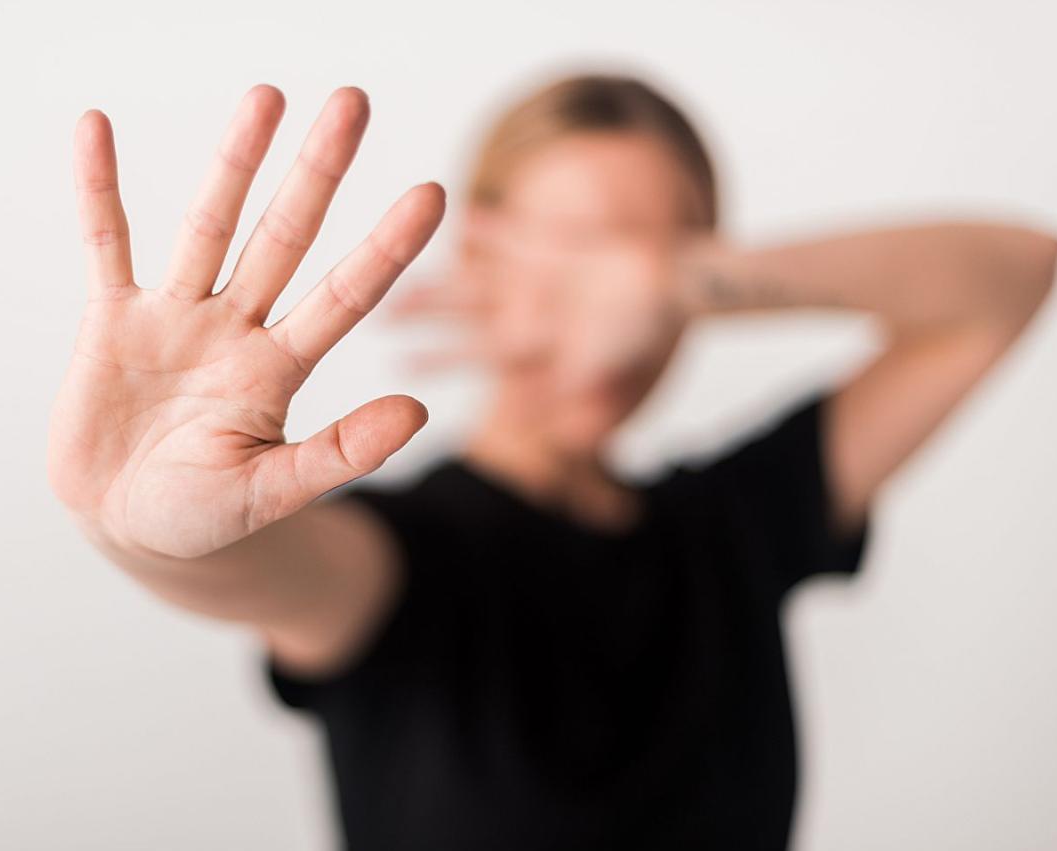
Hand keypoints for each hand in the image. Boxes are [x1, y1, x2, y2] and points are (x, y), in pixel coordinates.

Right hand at [47, 86, 444, 558]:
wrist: (127, 525)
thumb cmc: (202, 515)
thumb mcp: (269, 493)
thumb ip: (337, 453)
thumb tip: (420, 412)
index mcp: (279, 370)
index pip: (344, 298)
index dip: (386, 249)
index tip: (433, 193)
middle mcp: (235, 329)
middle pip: (284, 238)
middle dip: (318, 173)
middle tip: (353, 102)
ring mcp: (175, 317)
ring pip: (209, 226)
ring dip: (234, 162)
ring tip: (266, 97)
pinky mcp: (114, 320)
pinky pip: (105, 243)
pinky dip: (98, 190)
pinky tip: (95, 129)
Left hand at [389, 210, 691, 389]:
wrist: (676, 285)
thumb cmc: (641, 332)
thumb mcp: (596, 369)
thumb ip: (562, 396)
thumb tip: (527, 427)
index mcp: (533, 342)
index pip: (472, 352)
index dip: (435, 358)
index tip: (396, 361)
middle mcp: (527, 310)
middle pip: (463, 311)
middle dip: (425, 310)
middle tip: (380, 313)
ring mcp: (537, 277)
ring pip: (478, 274)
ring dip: (444, 272)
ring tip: (404, 262)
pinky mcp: (554, 245)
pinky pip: (513, 234)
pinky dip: (489, 227)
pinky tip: (460, 216)